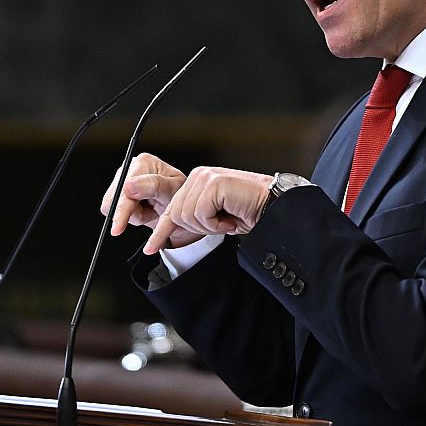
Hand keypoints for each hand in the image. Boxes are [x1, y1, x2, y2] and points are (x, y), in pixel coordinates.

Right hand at [100, 153, 201, 248]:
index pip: (125, 189)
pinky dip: (129, 216)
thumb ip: (154, 186)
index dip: (121, 210)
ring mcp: (120, 180)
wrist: (177, 208)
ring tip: (150, 209)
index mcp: (144, 162)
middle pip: (114, 200)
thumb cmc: (178, 196)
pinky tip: (142, 210)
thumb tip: (128, 186)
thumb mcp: (173, 191)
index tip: (117, 228)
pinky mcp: (116, 193)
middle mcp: (129, 168)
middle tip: (153, 211)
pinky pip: (112, 211)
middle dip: (133, 213)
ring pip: (111, 207)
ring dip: (132, 215)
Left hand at [145, 167, 272, 254]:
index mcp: (198, 182)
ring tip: (228, 220)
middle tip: (222, 225)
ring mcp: (205, 178)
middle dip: (198, 229)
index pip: (172, 208)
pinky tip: (230, 218)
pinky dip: (216, 224)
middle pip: (177, 215)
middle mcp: (199, 176)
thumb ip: (195, 217)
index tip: (151, 248)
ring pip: (187, 216)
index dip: (161, 232)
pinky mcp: (213, 184)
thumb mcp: (216, 217)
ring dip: (209, 226)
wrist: (273, 205)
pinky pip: (201, 214)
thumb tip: (172, 228)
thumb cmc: (250, 211)